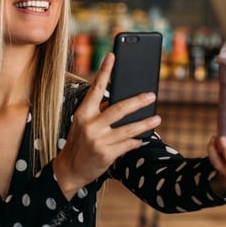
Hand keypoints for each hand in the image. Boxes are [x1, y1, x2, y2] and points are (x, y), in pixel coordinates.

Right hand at [53, 52, 161, 199]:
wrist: (69, 170)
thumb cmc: (79, 143)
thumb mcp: (83, 124)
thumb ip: (99, 112)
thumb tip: (123, 101)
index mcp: (82, 112)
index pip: (95, 88)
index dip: (105, 71)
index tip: (113, 55)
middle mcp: (89, 124)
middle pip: (119, 108)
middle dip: (138, 101)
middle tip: (151, 95)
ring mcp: (98, 140)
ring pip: (128, 129)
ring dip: (145, 123)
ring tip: (157, 118)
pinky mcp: (105, 154)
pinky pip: (128, 144)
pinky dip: (137, 141)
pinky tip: (143, 138)